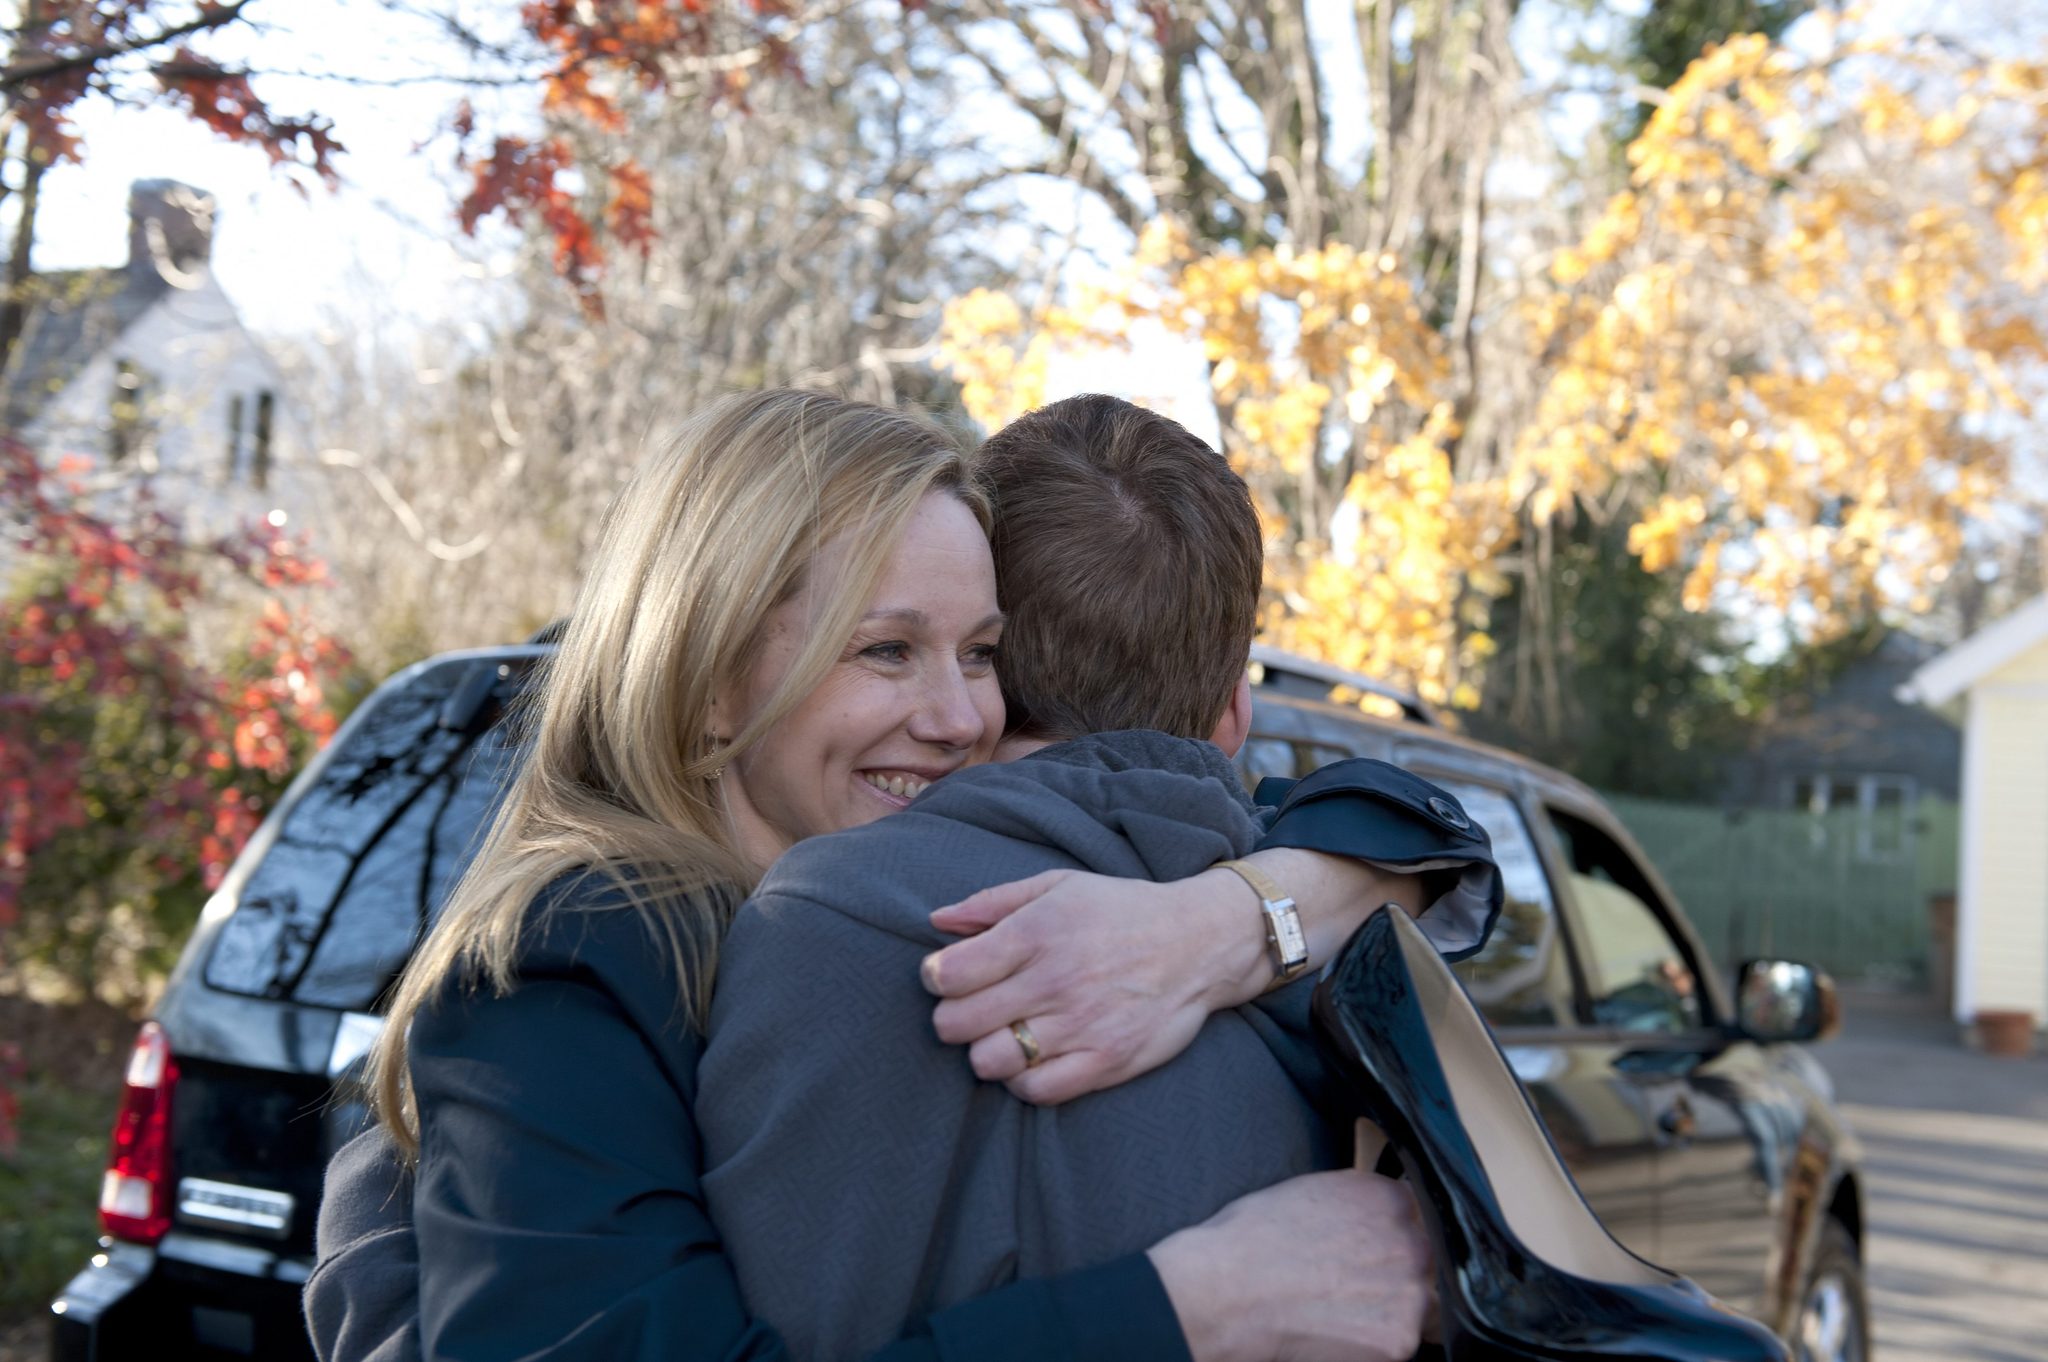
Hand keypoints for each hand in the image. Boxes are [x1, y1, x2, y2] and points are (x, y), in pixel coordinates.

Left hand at [922, 868, 1260, 1104]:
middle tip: (970, 1009)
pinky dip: (1023, 1079)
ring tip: (1002, 1034)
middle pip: (958, 1023)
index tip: (944, 975)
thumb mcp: (1058, 886)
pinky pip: (1036, 1090)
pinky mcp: (1106, 1061)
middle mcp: (1055, 980)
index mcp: (1038, 932)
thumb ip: (992, 902)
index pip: (949, 974)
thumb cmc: (1121, 911)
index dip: (934, 978)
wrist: (1200, 942)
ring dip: (984, 1051)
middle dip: (951, 1017)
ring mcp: (1081, 1025)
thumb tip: (937, 920)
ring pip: (989, 1062)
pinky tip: (1032, 1057)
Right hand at [1147, 1168, 1434, 1361]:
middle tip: (1357, 1287)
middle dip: (1401, 1274)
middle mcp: (1409, 1240)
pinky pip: (1401, 1344)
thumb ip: (1356, 1202)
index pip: (1419, 1214)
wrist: (1226, 1293)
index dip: (1397, 1234)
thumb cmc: (1249, 1241)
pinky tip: (1338, 1335)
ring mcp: (1409, 1293)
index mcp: (1386, 1197)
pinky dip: (1374, 1345)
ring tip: (1346, 1314)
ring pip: (1424, 1307)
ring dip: (1396, 1311)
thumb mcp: (1307, 1193)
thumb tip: (1369, 1217)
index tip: (1379, 1250)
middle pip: (1427, 1261)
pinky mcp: (1397, 1341)